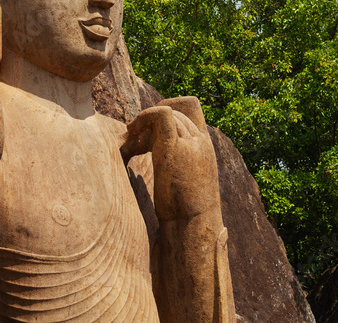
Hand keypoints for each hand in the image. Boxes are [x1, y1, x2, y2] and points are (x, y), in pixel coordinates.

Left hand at [121, 96, 221, 222]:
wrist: (195, 225)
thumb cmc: (188, 213)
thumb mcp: (191, 184)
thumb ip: (183, 169)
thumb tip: (167, 170)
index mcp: (206, 148)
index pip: (191, 116)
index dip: (170, 119)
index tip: (152, 136)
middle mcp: (200, 141)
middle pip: (175, 114)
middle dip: (153, 124)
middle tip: (135, 143)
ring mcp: (189, 142)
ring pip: (166, 113)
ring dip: (144, 124)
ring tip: (131, 141)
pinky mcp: (172, 147)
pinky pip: (160, 115)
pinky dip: (143, 117)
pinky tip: (131, 133)